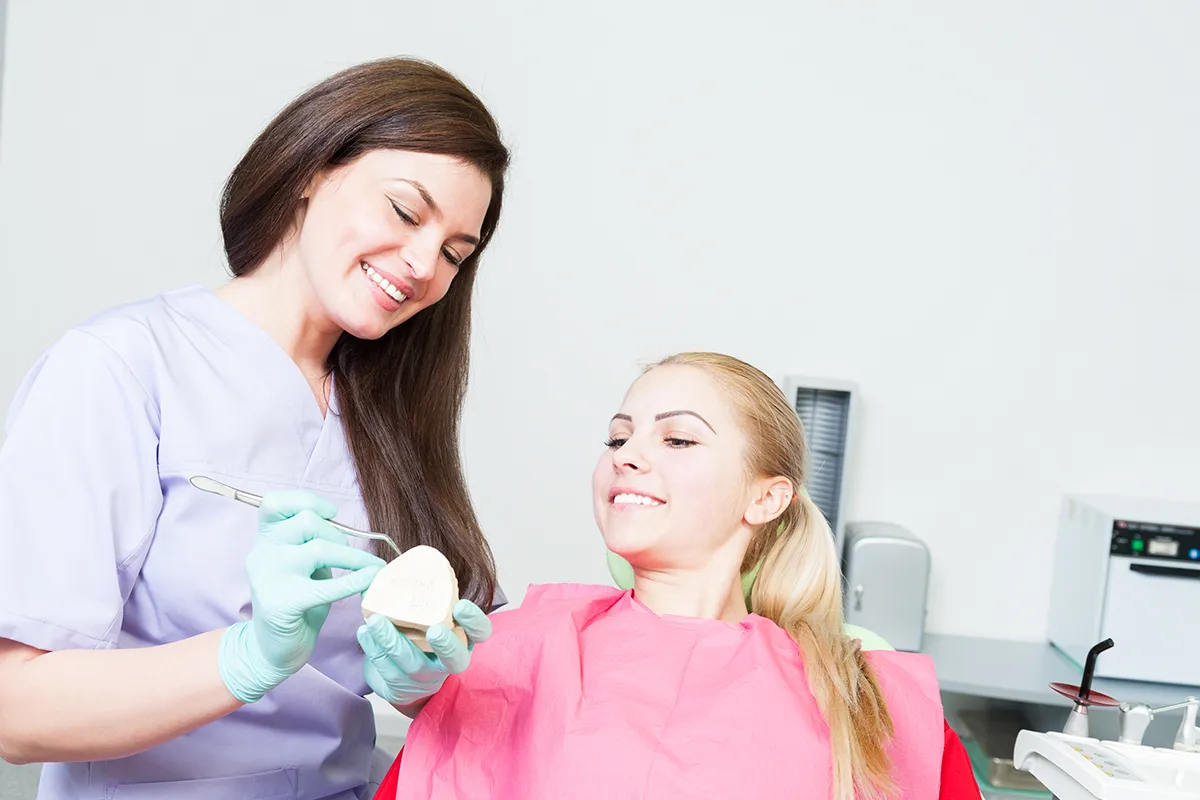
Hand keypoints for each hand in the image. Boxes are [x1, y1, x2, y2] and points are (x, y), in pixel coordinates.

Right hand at [219, 491, 385, 702]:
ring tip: (367, 569)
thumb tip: (346, 529)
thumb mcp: (302, 563)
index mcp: (265, 539)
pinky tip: (370, 580)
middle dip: (338, 535)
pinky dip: (354, 580)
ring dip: (352, 557)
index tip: (331, 514)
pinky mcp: (282, 603)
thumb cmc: (295, 600)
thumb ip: (313, 542)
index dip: (306, 500)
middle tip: (348, 556)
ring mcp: (268, 577)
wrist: (273, 649)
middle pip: (307, 522)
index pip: (274, 503)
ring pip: (319, 548)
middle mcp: (261, 553)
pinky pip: (326, 586)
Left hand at [357, 599, 491, 707]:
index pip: (480, 632)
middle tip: (433, 630)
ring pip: (412, 664)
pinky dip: (374, 649)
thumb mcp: (431, 616)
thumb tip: (389, 565)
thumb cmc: (420, 635)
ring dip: (393, 642)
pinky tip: (365, 632)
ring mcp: (425, 677)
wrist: (406, 676)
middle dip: (445, 645)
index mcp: (463, 639)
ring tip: (376, 621)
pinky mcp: (400, 686)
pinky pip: (386, 669)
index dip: (474, 621)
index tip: (461, 605)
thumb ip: (425, 597)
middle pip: (455, 659)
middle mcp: (449, 661)